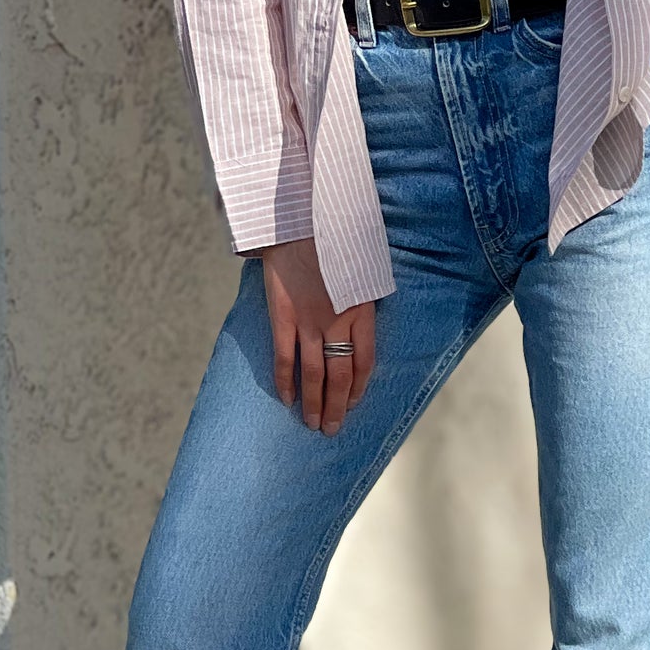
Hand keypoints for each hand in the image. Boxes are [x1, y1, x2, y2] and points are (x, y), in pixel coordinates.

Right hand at [259, 239, 376, 435]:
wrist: (298, 220)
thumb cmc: (333, 240)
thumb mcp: (360, 269)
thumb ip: (360, 298)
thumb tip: (359, 322)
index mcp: (362, 310)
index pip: (365, 360)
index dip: (359, 387)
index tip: (353, 404)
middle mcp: (338, 321)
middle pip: (340, 374)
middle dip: (337, 406)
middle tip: (332, 429)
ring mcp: (310, 321)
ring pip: (315, 373)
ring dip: (314, 403)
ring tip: (312, 424)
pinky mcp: (283, 316)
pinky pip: (285, 357)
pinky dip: (285, 380)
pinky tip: (287, 398)